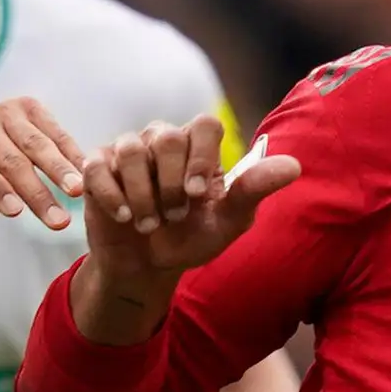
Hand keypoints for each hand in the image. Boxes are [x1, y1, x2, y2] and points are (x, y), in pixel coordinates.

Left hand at [0, 94, 89, 232]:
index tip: (17, 214)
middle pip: (10, 159)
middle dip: (36, 192)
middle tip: (59, 223)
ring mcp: (5, 111)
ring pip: (36, 144)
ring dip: (60, 170)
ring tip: (79, 193)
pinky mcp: (28, 107)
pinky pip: (53, 131)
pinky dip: (70, 152)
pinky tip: (86, 173)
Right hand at [81, 122, 303, 285]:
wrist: (148, 267)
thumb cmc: (191, 238)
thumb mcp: (228, 221)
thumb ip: (254, 190)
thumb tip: (294, 166)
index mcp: (197, 146)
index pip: (204, 124)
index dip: (202, 158)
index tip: (198, 196)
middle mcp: (161, 140)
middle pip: (165, 136)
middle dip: (171, 183)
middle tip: (176, 215)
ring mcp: (127, 151)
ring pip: (131, 150)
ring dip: (143, 195)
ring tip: (150, 224)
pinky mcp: (96, 168)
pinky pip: (99, 169)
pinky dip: (114, 198)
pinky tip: (125, 218)